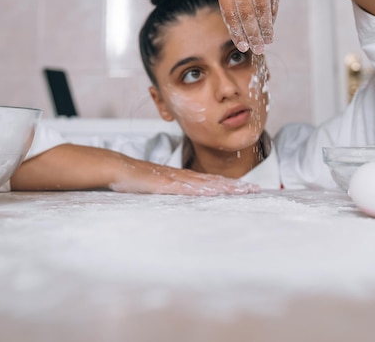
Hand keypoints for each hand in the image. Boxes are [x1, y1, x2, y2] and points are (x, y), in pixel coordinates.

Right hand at [110, 160, 259, 195]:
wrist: (118, 167)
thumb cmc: (136, 179)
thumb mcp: (156, 189)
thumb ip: (169, 194)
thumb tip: (182, 207)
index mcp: (182, 179)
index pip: (211, 182)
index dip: (229, 185)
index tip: (246, 189)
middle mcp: (182, 177)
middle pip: (213, 181)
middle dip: (235, 186)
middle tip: (256, 189)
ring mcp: (174, 178)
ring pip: (205, 183)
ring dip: (224, 186)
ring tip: (243, 190)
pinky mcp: (164, 182)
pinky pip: (186, 186)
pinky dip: (201, 189)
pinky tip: (213, 191)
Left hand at [215, 0, 307, 53]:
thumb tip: (236, 29)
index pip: (226, 6)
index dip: (234, 29)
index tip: (241, 45)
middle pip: (244, 8)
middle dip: (251, 32)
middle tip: (257, 48)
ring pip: (259, 4)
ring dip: (264, 26)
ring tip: (267, 40)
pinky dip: (273, 13)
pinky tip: (273, 24)